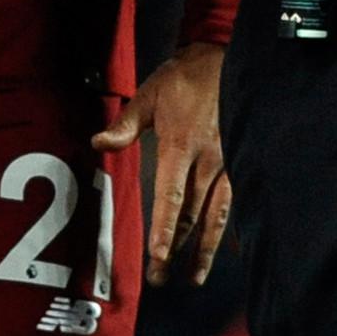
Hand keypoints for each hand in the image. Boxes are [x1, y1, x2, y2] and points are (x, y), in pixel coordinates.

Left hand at [94, 44, 232, 284]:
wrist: (223, 58)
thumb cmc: (182, 78)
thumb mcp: (149, 94)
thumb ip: (126, 124)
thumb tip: (98, 142)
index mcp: (182, 145)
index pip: (172, 195)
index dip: (165, 228)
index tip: (159, 255)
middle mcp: (208, 159)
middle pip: (192, 214)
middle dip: (176, 249)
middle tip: (161, 278)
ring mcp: (227, 162)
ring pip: (216, 214)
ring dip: (205, 248)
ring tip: (194, 277)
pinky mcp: (238, 161)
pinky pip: (232, 202)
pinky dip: (226, 228)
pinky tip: (223, 249)